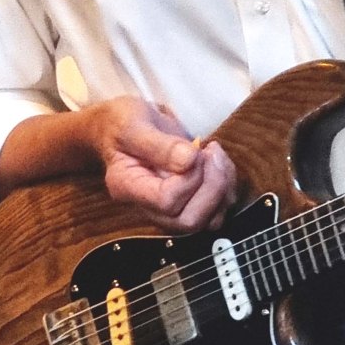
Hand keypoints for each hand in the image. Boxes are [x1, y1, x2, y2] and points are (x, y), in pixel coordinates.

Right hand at [88, 97, 238, 232]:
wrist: (118, 126)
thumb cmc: (120, 123)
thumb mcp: (132, 125)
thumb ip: (158, 144)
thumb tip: (190, 159)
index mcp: (129, 187)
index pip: (167, 202)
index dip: (189, 178)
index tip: (192, 150)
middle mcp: (149, 206)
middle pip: (189, 221)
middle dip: (212, 187)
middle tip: (211, 153)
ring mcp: (169, 208)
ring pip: (208, 220)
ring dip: (222, 187)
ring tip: (215, 154)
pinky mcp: (186, 201)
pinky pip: (216, 210)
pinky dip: (226, 187)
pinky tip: (217, 161)